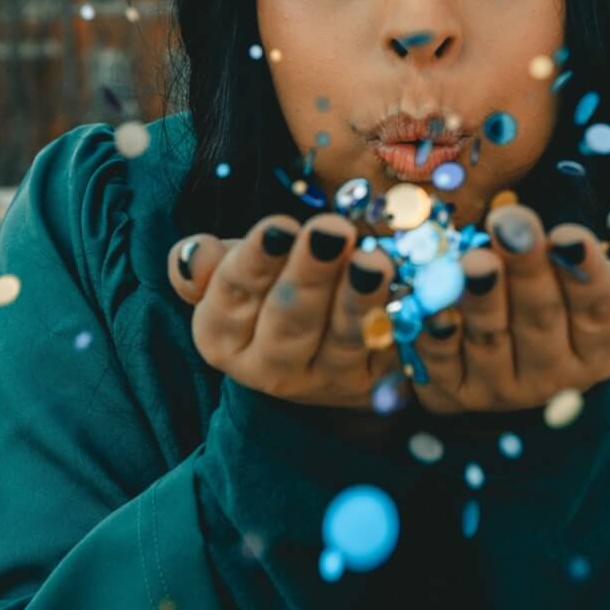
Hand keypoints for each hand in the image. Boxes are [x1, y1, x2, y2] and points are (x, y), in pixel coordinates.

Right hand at [170, 213, 396, 409]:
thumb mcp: (229, 273)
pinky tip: (413, 288)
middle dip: (311, 275)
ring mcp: (325, 380)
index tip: (279, 226)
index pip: (232, 297)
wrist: (313, 344)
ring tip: (374, 262)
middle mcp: (268, 367)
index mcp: (222, 336)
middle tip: (332, 232)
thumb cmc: (266, 287)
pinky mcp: (373, 383)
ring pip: (343, 339)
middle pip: (289, 321)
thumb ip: (204, 264)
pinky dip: (402, 320)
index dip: (255, 262)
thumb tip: (196, 254)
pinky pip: (390, 351)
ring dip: (360, 300)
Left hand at [411, 204, 609, 413]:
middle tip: (513, 225)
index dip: (584, 275)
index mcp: (602, 350)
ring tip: (474, 260)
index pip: (597, 310)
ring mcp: (500, 387)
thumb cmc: (572, 310)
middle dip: (527, 269)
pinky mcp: (451, 391)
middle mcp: (554, 376)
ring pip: (491, 337)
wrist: (520, 369)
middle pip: (540, 318)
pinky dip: (434, 330)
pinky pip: (440, 359)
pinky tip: (428, 299)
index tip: (568, 236)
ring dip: (481, 298)